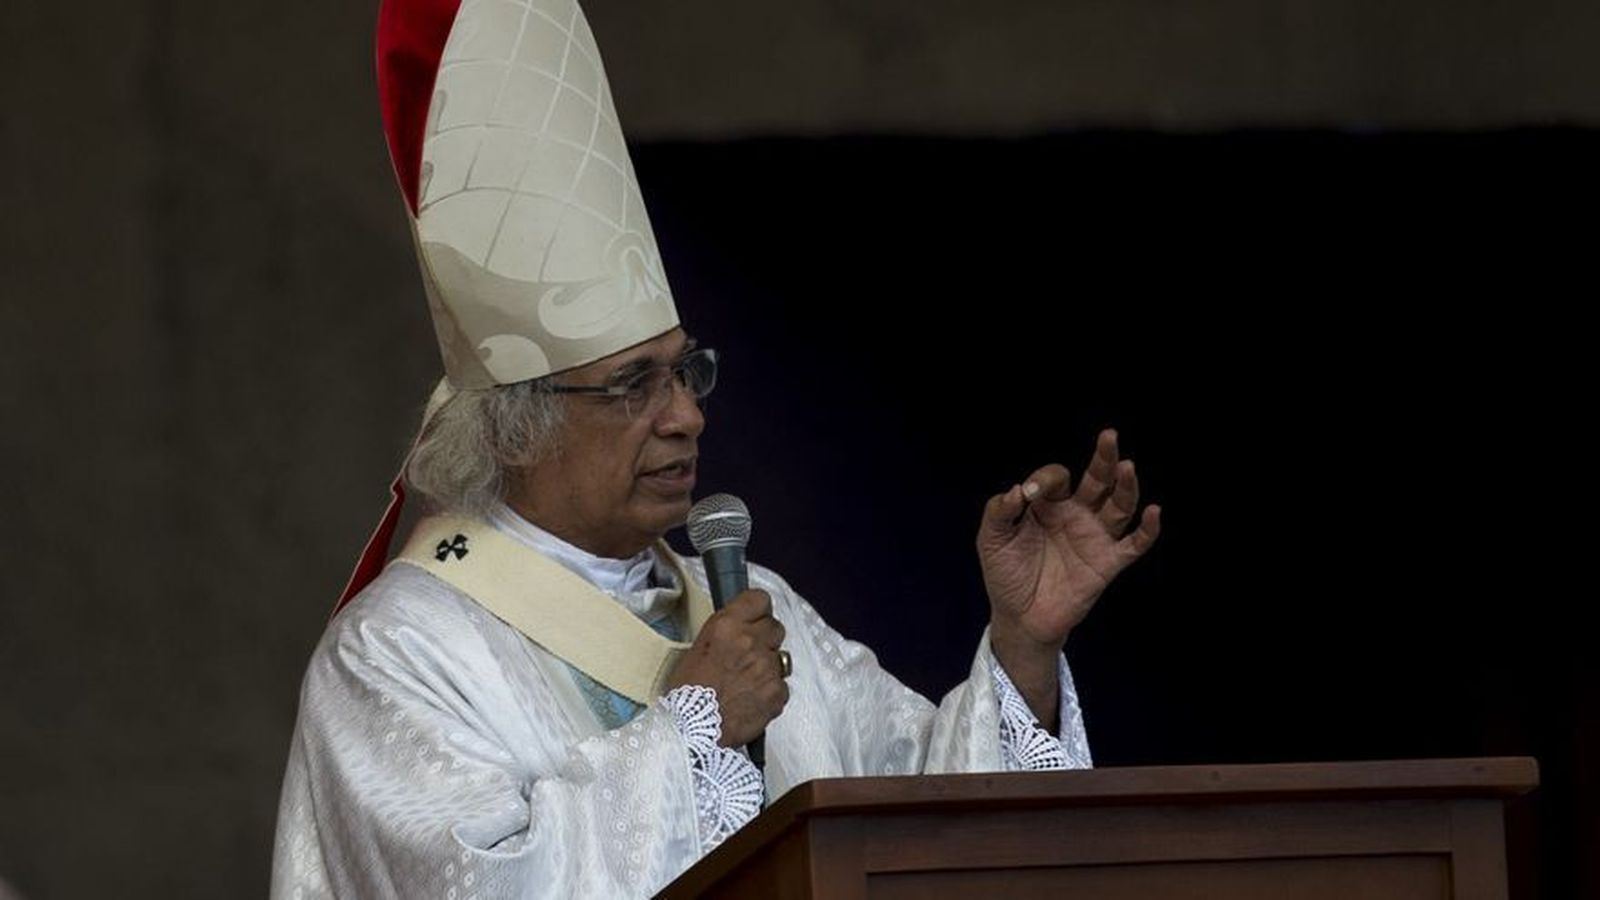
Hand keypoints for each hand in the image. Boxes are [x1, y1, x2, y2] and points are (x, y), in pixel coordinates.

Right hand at [663, 589, 788, 746]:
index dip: (758, 610)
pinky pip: (782, 685)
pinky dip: (770, 692)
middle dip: (765, 639)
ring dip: (768, 666)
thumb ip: (727, 632)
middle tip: (749, 655)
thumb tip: (745, 626)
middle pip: (776, 627)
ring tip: (747, 682)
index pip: (760, 599)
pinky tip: (751, 700)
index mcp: (727, 625)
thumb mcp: (699, 647)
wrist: (691, 731)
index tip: (754, 618)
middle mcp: (751, 642)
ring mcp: (768, 668)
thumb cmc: (687, 691)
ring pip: (781, 657)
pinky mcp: (777, 693)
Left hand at [977, 430, 1161, 718]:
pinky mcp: (1107, 563)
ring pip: (1119, 505)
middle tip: (1109, 436)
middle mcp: (1075, 514)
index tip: (1027, 494)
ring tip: (1127, 467)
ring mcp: (1094, 537)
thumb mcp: (991, 540)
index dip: (1044, 479)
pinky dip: (1147, 530)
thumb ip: (998, 512)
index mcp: (1047, 505)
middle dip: (1104, 458)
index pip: (1056, 478)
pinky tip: (1154, 512)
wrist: (1019, 617)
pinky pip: (1134, 544)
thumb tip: (1017, 490)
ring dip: (1126, 486)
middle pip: (1097, 480)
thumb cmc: (1006, 574)